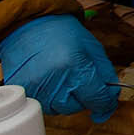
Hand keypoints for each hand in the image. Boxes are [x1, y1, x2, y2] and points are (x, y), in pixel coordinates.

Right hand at [0, 14, 117, 120]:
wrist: (27, 24)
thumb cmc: (60, 32)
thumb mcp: (92, 47)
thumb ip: (105, 73)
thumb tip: (111, 97)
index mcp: (75, 67)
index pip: (97, 98)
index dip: (106, 104)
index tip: (106, 106)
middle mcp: (54, 81)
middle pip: (77, 107)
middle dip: (83, 97)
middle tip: (78, 78)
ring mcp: (35, 88)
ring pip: (59, 109)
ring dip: (64, 99)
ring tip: (60, 76)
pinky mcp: (22, 92)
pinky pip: (42, 105)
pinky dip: (49, 97)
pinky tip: (48, 80)